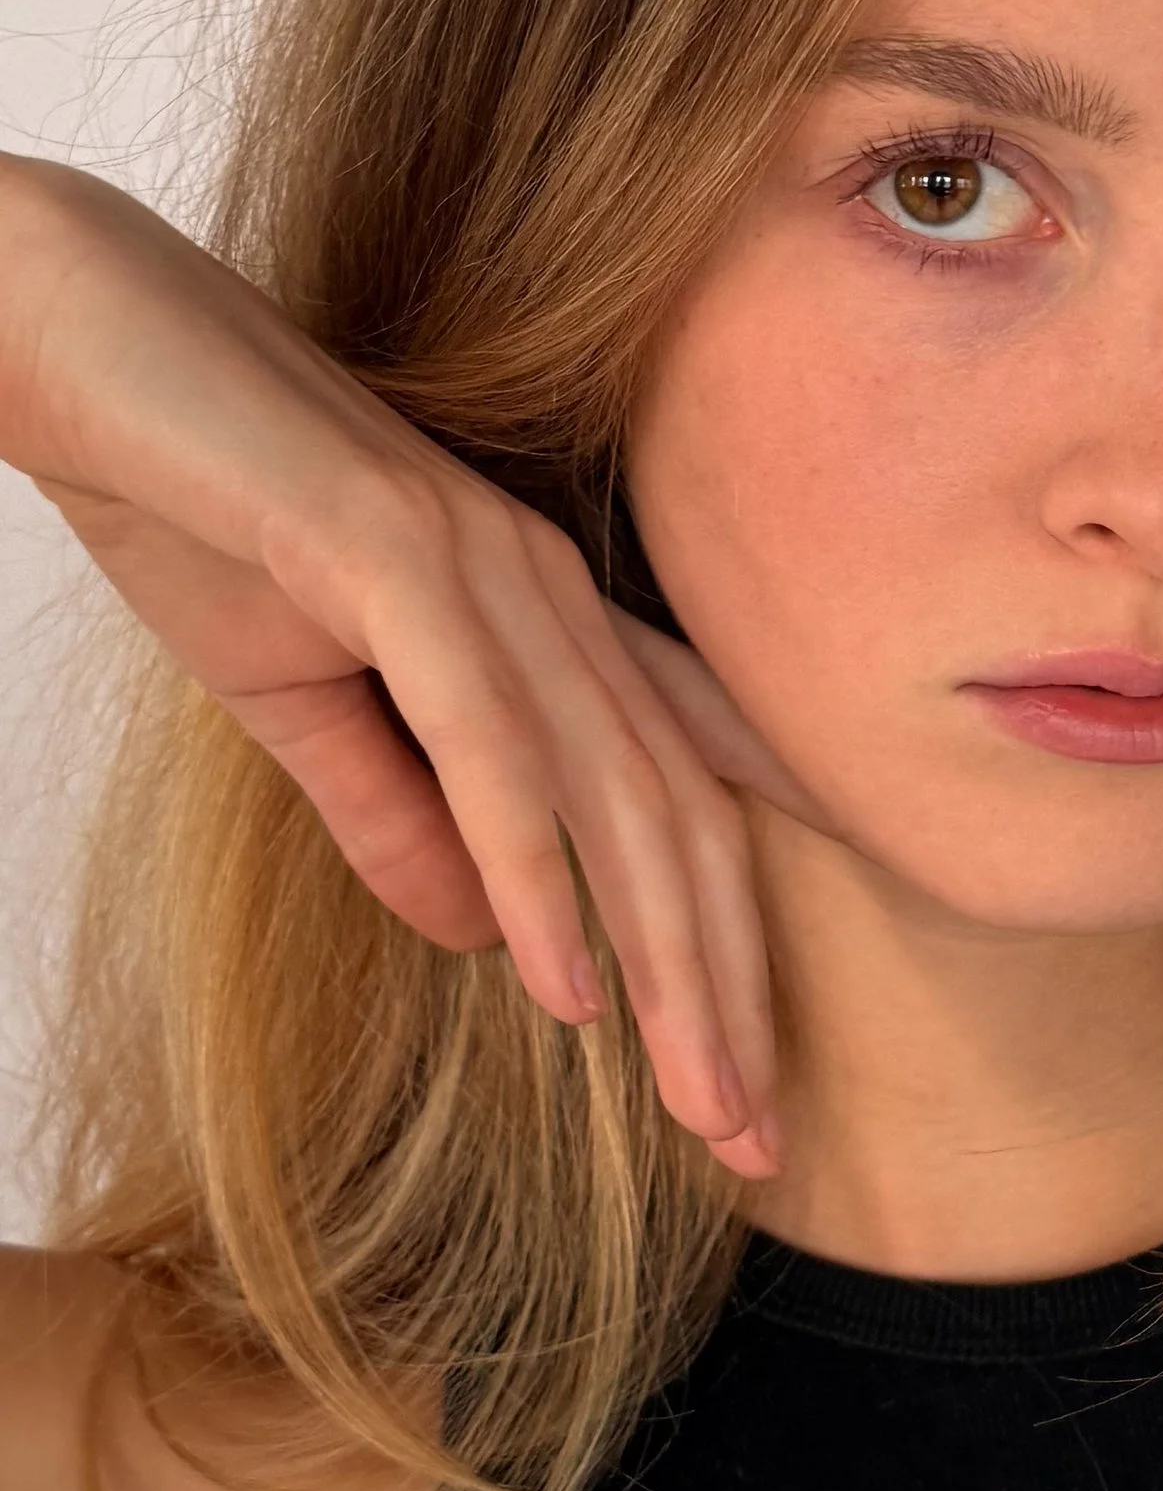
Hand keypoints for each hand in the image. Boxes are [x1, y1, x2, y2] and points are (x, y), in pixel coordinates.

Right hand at [2, 157, 808, 1180]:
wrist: (79, 348)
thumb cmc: (194, 505)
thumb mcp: (300, 703)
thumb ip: (396, 817)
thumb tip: (486, 940)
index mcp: (547, 622)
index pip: (679, 798)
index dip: (734, 939)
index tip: (754, 1084)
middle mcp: (552, 594)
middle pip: (679, 819)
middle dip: (728, 988)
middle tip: (755, 1142)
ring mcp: (486, 569)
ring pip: (615, 795)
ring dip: (665, 962)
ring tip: (700, 1097)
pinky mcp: (396, 556)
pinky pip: (491, 743)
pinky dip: (540, 869)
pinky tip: (572, 985)